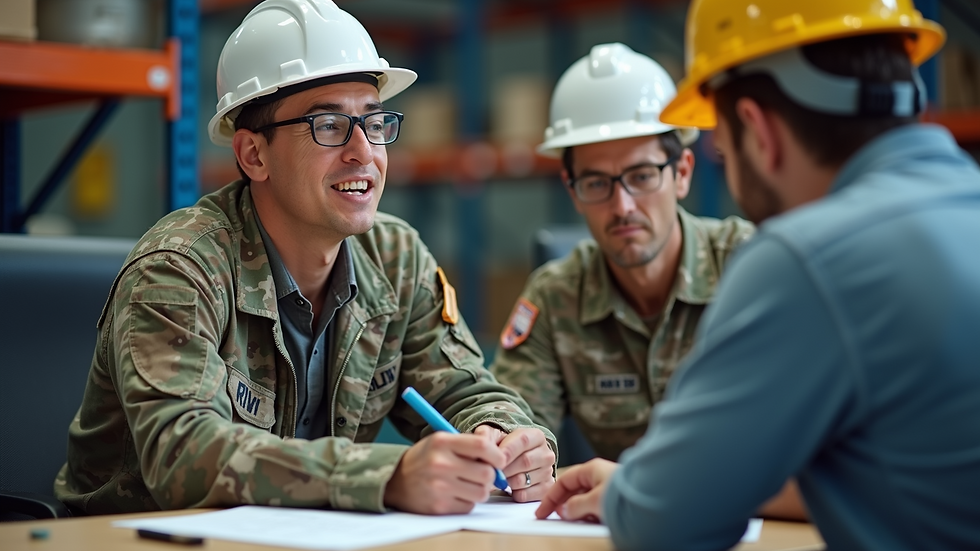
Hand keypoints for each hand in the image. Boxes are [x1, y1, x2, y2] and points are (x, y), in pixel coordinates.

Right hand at [384, 431, 505, 514]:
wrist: (394, 481)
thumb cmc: (425, 458)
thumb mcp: (441, 441)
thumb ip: (468, 444)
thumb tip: (498, 454)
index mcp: (442, 442)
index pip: (482, 446)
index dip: (496, 455)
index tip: (498, 460)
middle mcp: (440, 463)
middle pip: (486, 473)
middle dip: (490, 475)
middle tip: (482, 474)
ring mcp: (439, 487)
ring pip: (482, 493)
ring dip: (479, 490)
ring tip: (468, 484)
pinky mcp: (439, 506)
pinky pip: (469, 506)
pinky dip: (467, 502)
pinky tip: (455, 494)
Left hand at [474, 425, 555, 501]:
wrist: (515, 461)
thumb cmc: (504, 448)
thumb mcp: (495, 436)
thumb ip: (486, 435)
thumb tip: (482, 443)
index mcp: (536, 436)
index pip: (523, 441)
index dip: (507, 450)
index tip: (495, 459)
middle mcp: (546, 454)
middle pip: (525, 462)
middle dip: (504, 469)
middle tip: (492, 472)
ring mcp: (548, 472)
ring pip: (524, 480)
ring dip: (507, 482)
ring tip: (500, 478)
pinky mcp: (545, 490)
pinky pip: (525, 495)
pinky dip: (513, 493)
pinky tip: (510, 488)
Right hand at [535, 458, 618, 522]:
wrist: (651, 501)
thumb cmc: (624, 494)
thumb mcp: (593, 501)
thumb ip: (575, 506)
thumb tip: (565, 511)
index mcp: (591, 469)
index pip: (563, 481)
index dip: (550, 497)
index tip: (542, 512)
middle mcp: (599, 476)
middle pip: (573, 491)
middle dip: (564, 505)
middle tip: (555, 518)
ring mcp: (607, 487)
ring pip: (584, 500)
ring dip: (578, 512)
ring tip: (576, 521)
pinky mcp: (615, 499)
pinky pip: (596, 507)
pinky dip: (590, 515)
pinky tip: (591, 522)